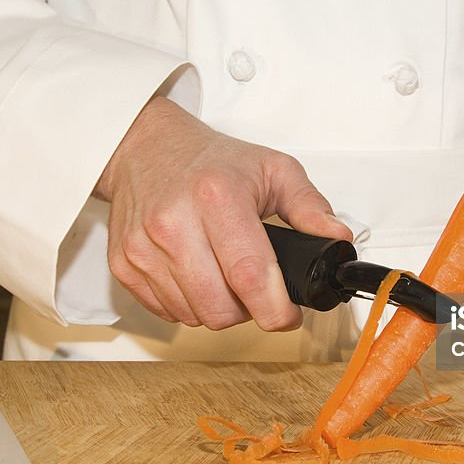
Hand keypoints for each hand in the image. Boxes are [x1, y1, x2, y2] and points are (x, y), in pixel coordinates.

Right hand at [94, 96, 350, 329]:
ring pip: (194, 316)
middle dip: (249, 312)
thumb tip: (339, 240)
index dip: (276, 310)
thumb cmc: (211, 160)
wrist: (144, 147)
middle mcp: (174, 222)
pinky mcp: (124, 264)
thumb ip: (311, 207)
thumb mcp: (273, 169)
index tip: (288, 315)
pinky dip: (188, 305)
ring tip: (226, 279)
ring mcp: (144, 246)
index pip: (250, 275)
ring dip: (218, 309)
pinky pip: (166, 312)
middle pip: (221, 308)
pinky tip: (198, 277)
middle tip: (257, 291)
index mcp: (217, 196)